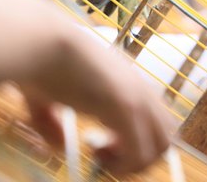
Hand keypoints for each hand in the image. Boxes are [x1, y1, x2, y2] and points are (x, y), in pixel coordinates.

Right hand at [21, 37, 174, 176]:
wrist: (41, 41)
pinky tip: (97, 156)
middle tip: (107, 157)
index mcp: (126, 82)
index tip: (103, 146)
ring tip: (103, 158)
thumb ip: (51, 123)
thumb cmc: (40, 62)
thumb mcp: (46, 97)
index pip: (155, 119)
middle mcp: (138, 88)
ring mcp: (136, 96)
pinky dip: (124, 165)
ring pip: (162, 146)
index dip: (134, 141)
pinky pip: (140, 152)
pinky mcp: (126, 105)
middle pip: (166, 134)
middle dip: (141, 156)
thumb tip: (59, 144)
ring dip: (135, 163)